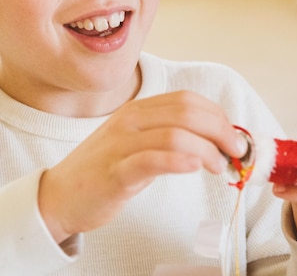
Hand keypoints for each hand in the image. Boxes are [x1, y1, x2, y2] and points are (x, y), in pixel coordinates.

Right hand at [38, 90, 246, 243]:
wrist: (60, 195)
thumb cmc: (104, 170)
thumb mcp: (137, 144)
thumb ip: (168, 136)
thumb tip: (212, 141)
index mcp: (138, 110)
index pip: (187, 100)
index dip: (217, 114)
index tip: (233, 135)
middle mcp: (130, 120)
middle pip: (187, 112)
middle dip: (221, 130)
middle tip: (236, 152)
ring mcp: (121, 144)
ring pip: (175, 133)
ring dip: (208, 149)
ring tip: (219, 166)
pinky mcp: (116, 172)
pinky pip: (153, 159)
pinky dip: (180, 160)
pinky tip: (195, 167)